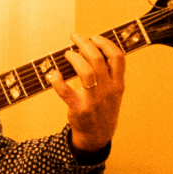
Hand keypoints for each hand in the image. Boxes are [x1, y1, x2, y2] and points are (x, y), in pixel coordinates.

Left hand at [47, 34, 125, 153]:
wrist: (97, 136)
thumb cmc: (103, 108)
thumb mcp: (114, 92)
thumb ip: (109, 73)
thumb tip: (93, 48)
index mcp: (118, 84)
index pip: (118, 58)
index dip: (106, 44)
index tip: (94, 37)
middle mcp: (108, 91)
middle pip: (98, 60)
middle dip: (85, 44)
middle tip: (75, 38)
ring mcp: (94, 100)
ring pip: (85, 72)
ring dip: (74, 58)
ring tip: (67, 54)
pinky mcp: (78, 109)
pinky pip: (65, 91)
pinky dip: (57, 80)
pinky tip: (54, 74)